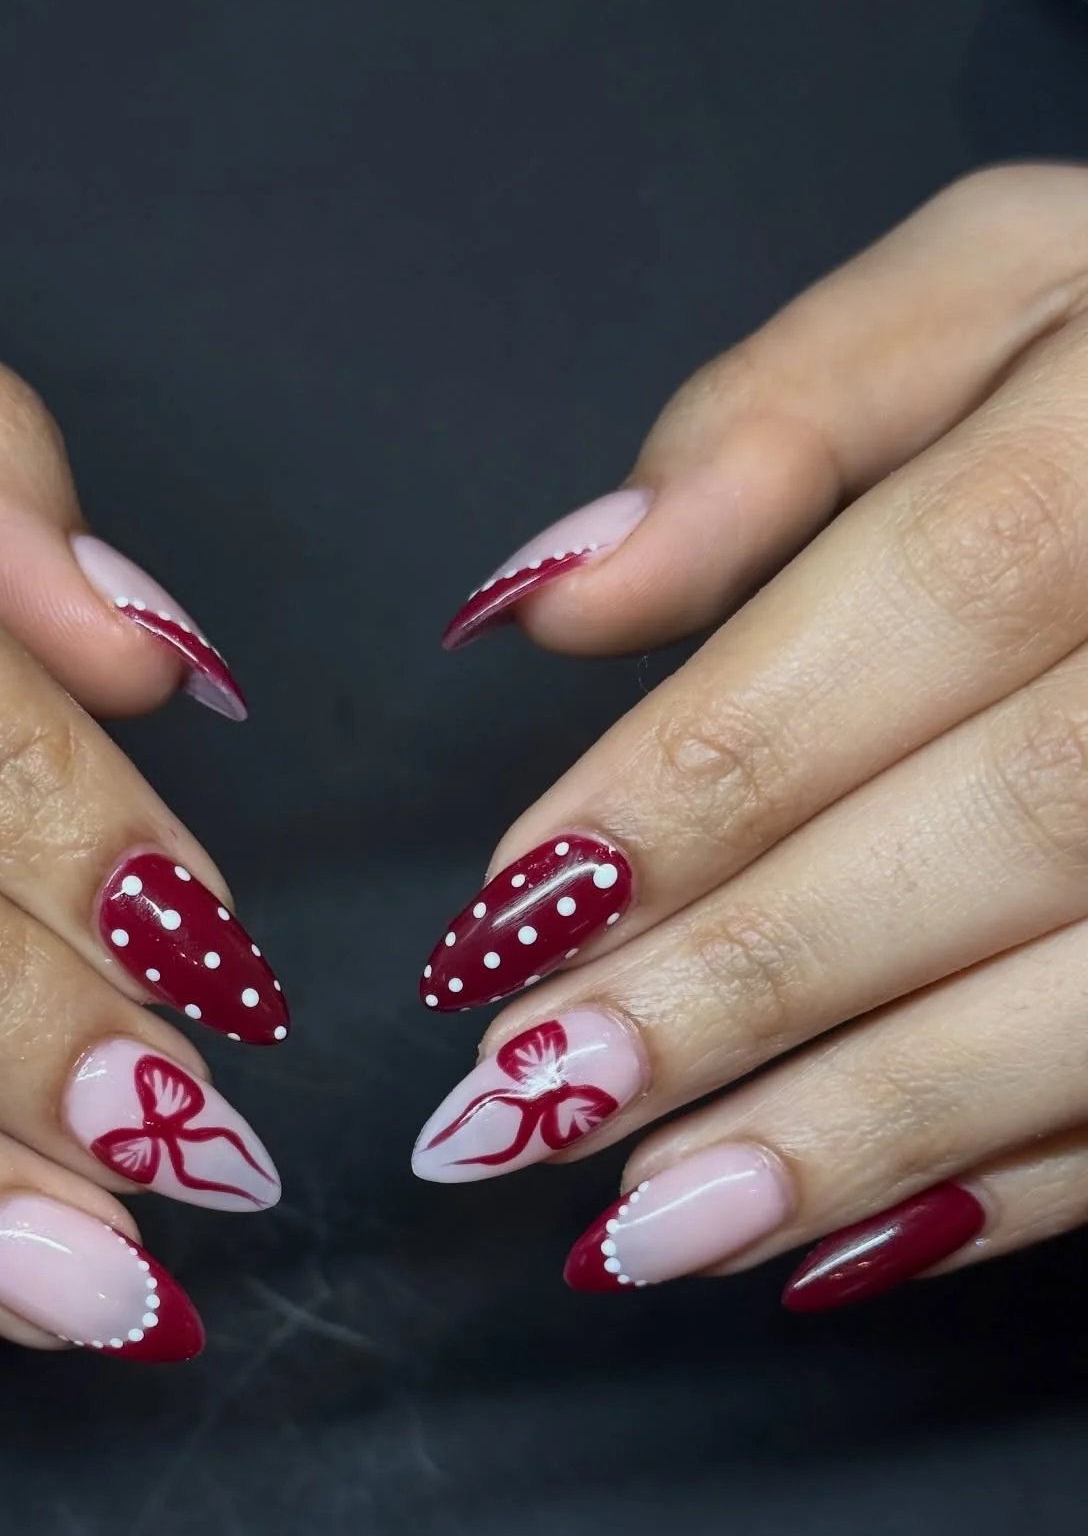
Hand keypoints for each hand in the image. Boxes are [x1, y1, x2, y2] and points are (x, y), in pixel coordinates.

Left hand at [413, 163, 1087, 1309]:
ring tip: (650, 1224)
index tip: (515, 915)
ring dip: (866, 1126)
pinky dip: (1019, 1185)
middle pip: (1011, 820)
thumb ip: (788, 417)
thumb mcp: (1012, 289)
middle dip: (750, 978)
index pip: (930, 597)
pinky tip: (841, 1245)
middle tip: (532, 1100)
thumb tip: (562, 597)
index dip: (707, 775)